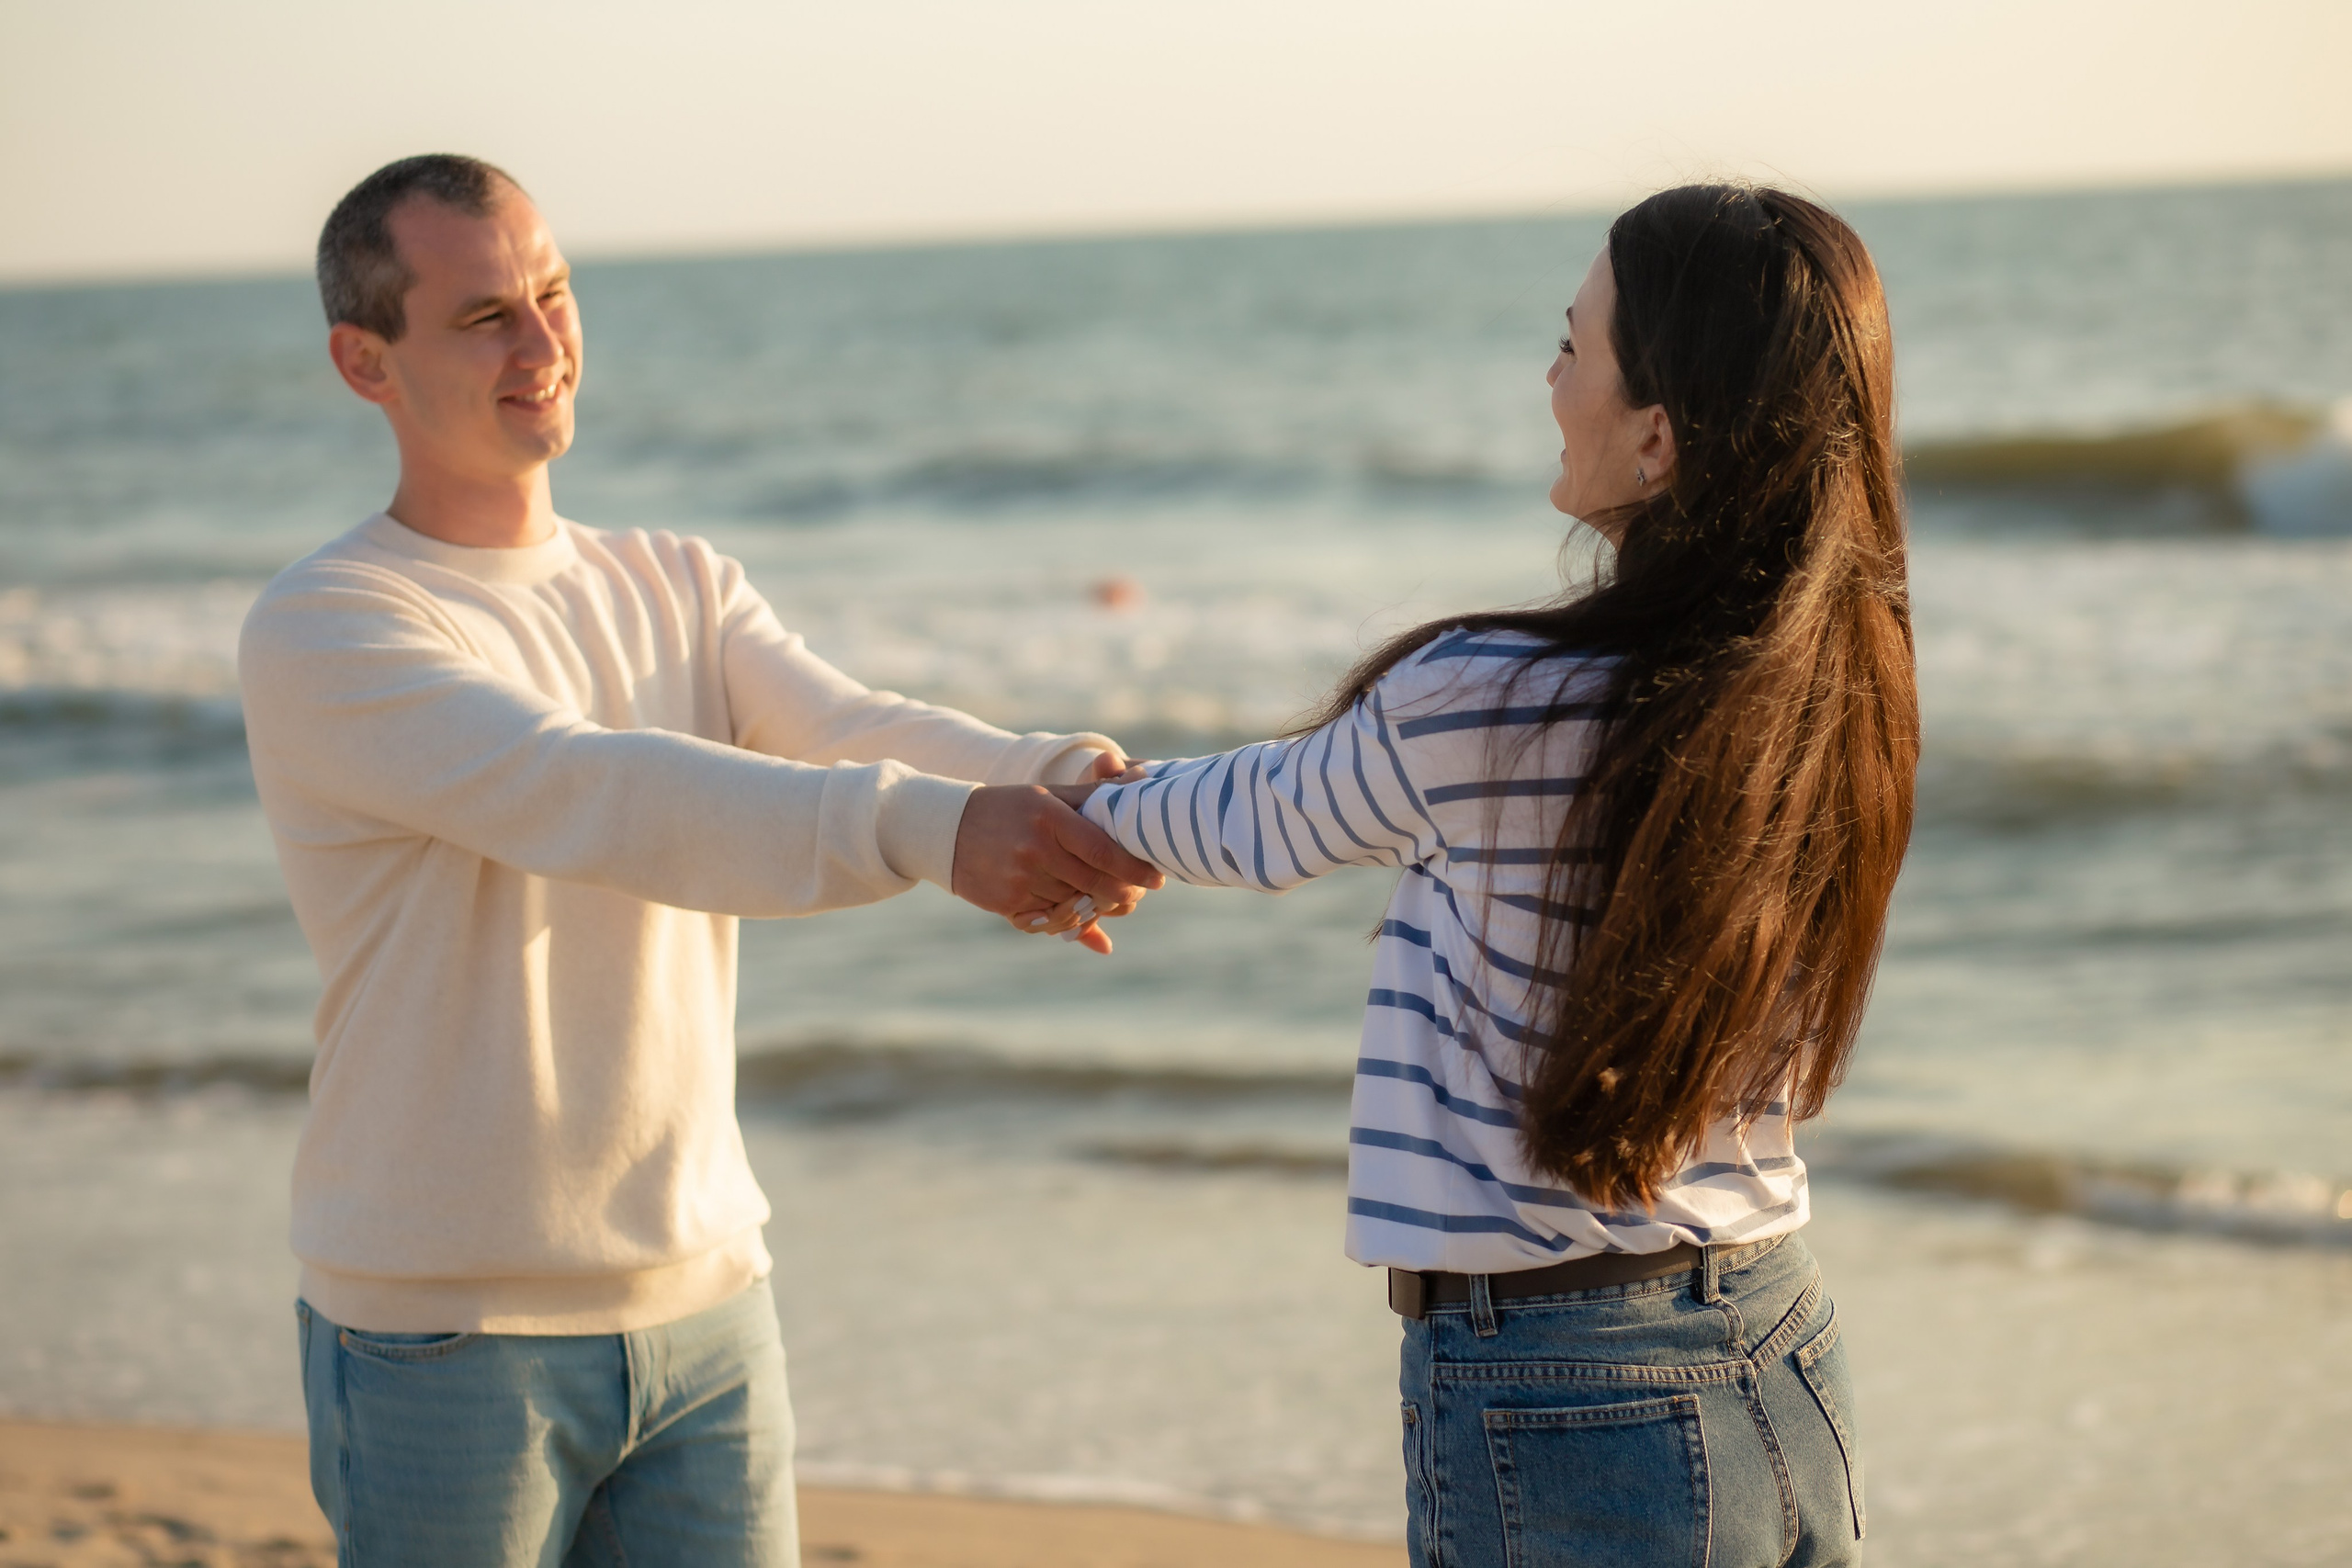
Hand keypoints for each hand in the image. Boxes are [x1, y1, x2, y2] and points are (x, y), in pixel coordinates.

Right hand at [951, 785, 1163, 954]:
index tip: (1157, 878)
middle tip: (1138, 893)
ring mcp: (1019, 879)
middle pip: (1096, 883)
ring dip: (1096, 906)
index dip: (1135, 869)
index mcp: (1050, 818)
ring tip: (1107, 899)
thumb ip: (1096, 794)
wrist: (949, 829)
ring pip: (1075, 905)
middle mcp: (1035, 849)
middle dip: (1124, 893)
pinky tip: (1074, 907)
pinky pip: (1050, 919)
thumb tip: (1144, 782)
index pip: (1104, 851)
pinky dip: (1067, 916)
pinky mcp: (1007, 903)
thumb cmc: (1012, 808)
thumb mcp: (1050, 796)